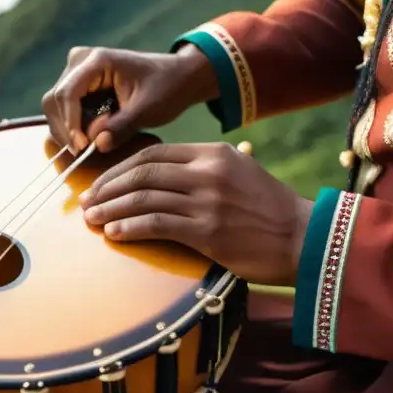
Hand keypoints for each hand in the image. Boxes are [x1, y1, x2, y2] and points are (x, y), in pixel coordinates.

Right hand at [41, 45, 217, 154]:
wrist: (178, 77)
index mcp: (97, 60)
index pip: (68, 94)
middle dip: (65, 129)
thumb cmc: (166, 88)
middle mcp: (80, 61)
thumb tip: (97, 145)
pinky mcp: (79, 84)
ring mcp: (77, 71)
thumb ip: (121, 127)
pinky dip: (71, 126)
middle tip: (82, 152)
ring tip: (87, 147)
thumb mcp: (147, 110)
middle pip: (54, 100)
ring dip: (66, 129)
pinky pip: (64, 108)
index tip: (82, 147)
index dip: (70, 123)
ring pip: (54, 106)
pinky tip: (87, 139)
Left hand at [79, 142, 313, 286]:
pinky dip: (130, 228)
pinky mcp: (208, 231)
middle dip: (107, 188)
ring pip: (144, 198)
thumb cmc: (271, 211)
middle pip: (142, 173)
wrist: (306, 239)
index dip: (120, 169)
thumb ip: (207, 168)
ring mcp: (207, 201)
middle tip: (87, 202)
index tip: (101, 183)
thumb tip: (171, 172)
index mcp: (213, 154)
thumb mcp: (242, 172)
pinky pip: (157, 225)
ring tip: (92, 220)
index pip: (153, 154)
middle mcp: (208, 172)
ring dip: (112, 210)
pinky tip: (114, 234)